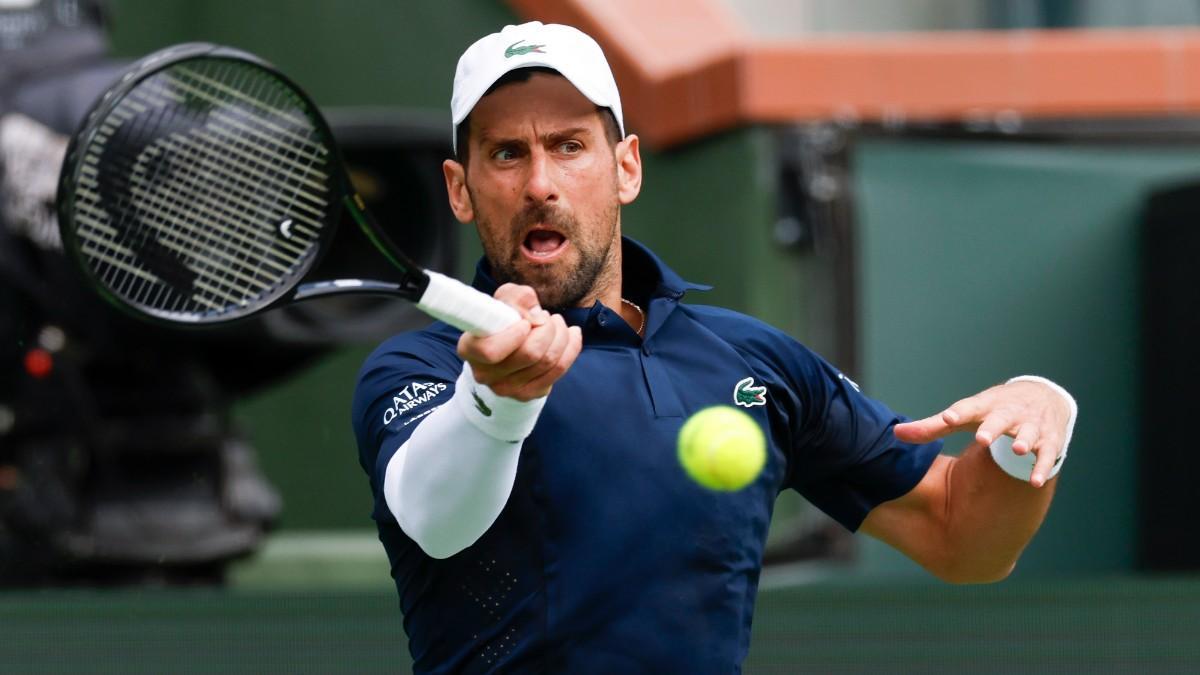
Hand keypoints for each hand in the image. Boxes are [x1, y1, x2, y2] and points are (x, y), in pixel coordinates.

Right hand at [457, 283, 582, 400]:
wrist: (507, 349)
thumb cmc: (503, 321)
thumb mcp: (504, 300)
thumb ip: (517, 297)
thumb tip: (536, 314)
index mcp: (470, 350)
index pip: (491, 351)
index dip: (515, 334)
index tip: (525, 322)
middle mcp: (485, 374)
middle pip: (530, 354)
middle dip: (547, 328)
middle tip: (546, 317)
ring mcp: (508, 389)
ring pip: (548, 360)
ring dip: (561, 334)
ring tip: (557, 322)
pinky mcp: (529, 394)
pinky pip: (560, 369)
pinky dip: (571, 347)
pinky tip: (571, 333)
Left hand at [894, 380, 1072, 487]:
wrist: (1043, 395)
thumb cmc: (993, 409)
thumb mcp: (966, 414)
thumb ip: (932, 427)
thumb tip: (895, 433)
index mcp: (985, 406)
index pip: (968, 408)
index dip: (957, 413)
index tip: (947, 419)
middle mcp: (1009, 413)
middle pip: (1000, 419)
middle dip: (993, 428)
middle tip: (983, 437)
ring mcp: (1031, 426)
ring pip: (1028, 433)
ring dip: (1024, 441)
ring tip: (1020, 450)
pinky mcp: (1050, 440)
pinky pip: (1048, 454)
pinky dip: (1042, 467)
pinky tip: (1034, 482)